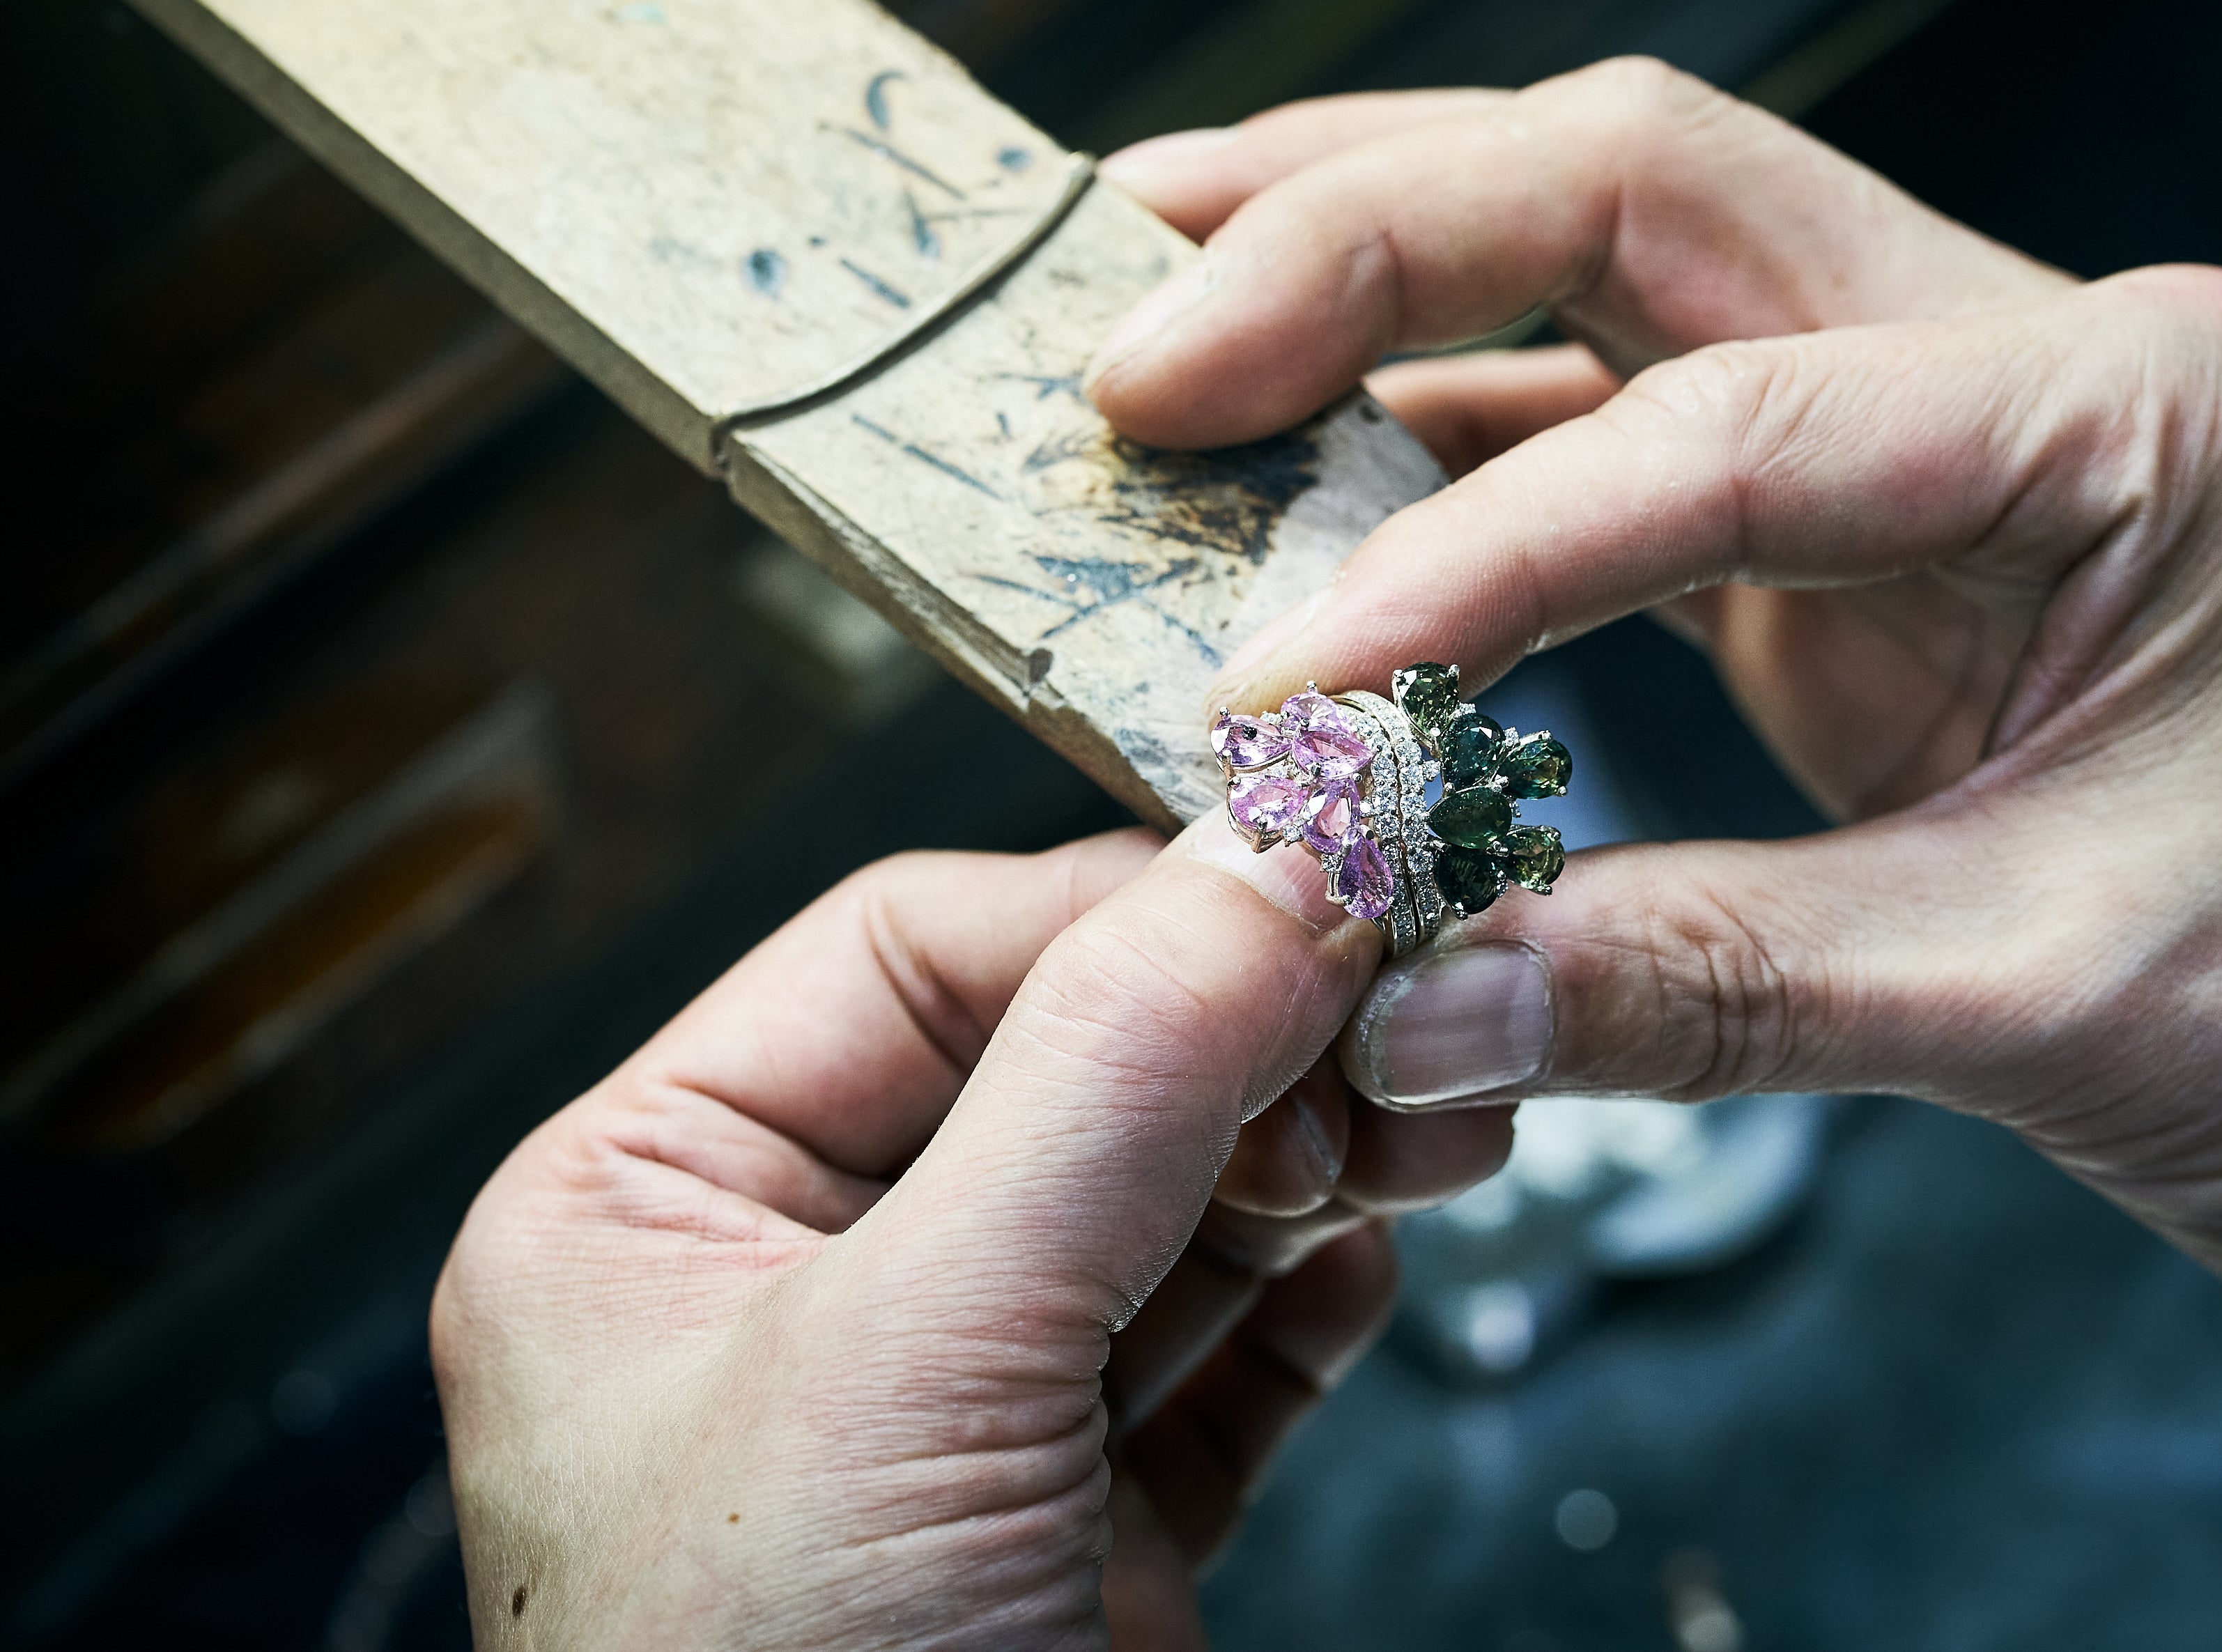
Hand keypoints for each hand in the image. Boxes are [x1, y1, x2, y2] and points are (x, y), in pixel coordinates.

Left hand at [431, 826, 1508, 1647]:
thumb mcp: (921, 1358)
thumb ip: (1109, 1077)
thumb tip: (1278, 852)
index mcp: (650, 1210)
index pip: (917, 952)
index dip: (1121, 909)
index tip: (1312, 881)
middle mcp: (793, 1291)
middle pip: (1059, 1063)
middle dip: (1240, 1044)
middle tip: (1400, 1016)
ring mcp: (946, 1411)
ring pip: (1159, 1198)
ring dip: (1301, 1154)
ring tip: (1419, 1132)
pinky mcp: (1077, 1522)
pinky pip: (1215, 1346)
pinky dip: (1307, 1295)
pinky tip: (1367, 1261)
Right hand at [1088, 61, 2221, 1440]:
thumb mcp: (2058, 1007)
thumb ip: (1706, 988)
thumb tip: (1399, 1002)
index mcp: (2130, 410)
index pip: (1716, 429)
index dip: (1463, 560)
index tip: (1281, 693)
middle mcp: (2030, 366)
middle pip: (1640, 192)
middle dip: (1365, 234)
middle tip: (1133, 324)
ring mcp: (1944, 445)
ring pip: (1613, 282)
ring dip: (1378, 298)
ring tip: (1159, 325)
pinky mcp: (1877, 557)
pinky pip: (1623, 458)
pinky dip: (1447, 472)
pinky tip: (1300, 496)